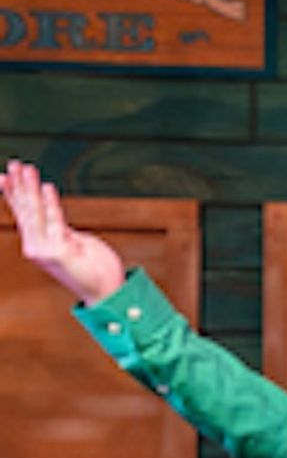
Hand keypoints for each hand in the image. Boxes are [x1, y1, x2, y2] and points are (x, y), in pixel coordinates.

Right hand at [4, 163, 126, 304]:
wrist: (107, 293)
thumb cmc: (94, 269)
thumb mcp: (75, 241)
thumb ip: (61, 227)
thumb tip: (51, 213)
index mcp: (39, 242)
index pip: (23, 213)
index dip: (14, 193)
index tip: (5, 175)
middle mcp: (37, 246)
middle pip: (25, 209)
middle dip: (20, 185)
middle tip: (14, 164)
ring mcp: (46, 250)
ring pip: (35, 212)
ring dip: (30, 188)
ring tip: (26, 169)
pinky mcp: (60, 252)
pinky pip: (55, 221)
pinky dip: (50, 203)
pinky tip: (46, 187)